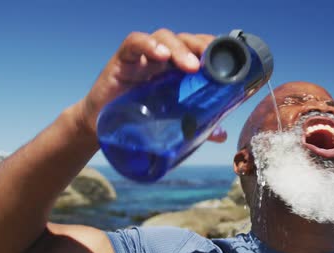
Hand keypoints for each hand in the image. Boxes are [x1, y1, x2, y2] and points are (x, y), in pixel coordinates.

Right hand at [77, 28, 226, 142]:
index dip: (215, 48)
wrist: (102, 128)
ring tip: (191, 67)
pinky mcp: (122, 59)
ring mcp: (143, 56)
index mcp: (178, 69)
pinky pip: (135, 42)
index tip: (231, 60)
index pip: (199, 48)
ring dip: (179, 48)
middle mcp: (163, 58)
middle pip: (185, 40)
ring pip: (164, 37)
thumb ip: (196, 124)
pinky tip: (160, 55)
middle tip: (211, 63)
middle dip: (201, 47)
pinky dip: (149, 45)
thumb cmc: (138, 118)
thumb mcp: (171, 122)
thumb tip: (222, 134)